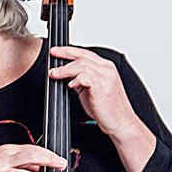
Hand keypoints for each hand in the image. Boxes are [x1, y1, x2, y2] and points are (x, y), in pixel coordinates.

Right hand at [0, 144, 66, 171]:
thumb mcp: (0, 159)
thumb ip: (20, 161)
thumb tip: (40, 166)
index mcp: (5, 152)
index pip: (31, 149)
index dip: (47, 154)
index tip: (60, 159)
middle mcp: (1, 162)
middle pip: (28, 157)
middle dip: (47, 160)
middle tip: (61, 165)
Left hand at [49, 46, 155, 171]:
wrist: (120, 121)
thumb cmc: (106, 108)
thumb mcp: (90, 90)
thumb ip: (81, 80)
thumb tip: (66, 75)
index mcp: (105, 68)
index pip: (85, 54)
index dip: (69, 50)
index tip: (55, 51)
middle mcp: (107, 70)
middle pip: (82, 57)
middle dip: (64, 55)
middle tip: (52, 57)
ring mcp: (106, 78)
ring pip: (82, 65)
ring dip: (65, 70)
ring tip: (55, 74)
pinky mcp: (102, 88)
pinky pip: (86, 78)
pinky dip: (75, 80)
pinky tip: (70, 85)